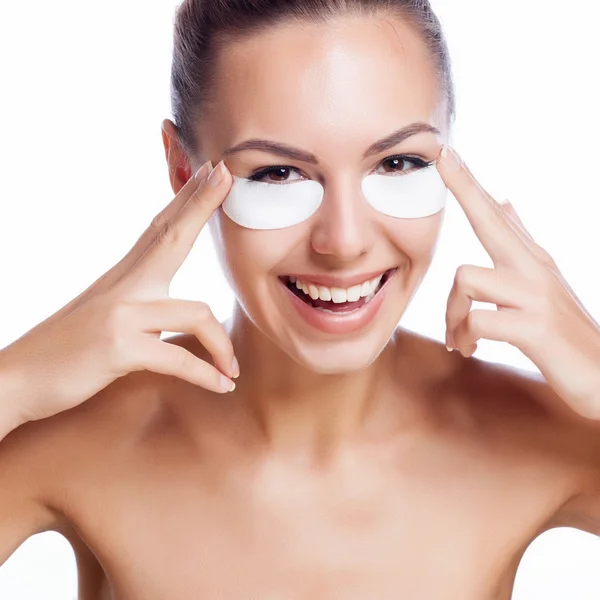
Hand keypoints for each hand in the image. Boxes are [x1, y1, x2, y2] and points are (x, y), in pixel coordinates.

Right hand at [0, 159, 237, 428]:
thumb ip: (141, 304)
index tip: (212, 171)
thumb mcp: (108, 316)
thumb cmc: (69, 352)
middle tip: (228, 174)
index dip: (188, 199)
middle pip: (171, 236)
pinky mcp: (118, 348)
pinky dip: (206, 375)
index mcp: (124, 278)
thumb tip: (171, 304)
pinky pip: (179, 358)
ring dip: (222, 347)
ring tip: (232, 370)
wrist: (17, 380)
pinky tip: (222, 385)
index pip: (161, 229)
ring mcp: (120, 314)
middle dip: (201, 204)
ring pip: (197, 313)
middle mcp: (123, 287)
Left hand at [436, 145, 599, 420]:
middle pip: (491, 221)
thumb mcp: (543, 282)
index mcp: (532, 260)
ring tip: (460, 336)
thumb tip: (505, 201)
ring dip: (452, 314)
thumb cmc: (563, 330)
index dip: (470, 184)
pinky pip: (478, 320)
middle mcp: (535, 269)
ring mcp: (536, 297)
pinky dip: (465, 336)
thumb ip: (521, 242)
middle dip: (465, 188)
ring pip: (467, 278)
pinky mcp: (535, 328)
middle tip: (442, 154)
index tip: (446, 152)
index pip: (496, 214)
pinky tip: (470, 348)